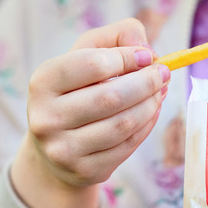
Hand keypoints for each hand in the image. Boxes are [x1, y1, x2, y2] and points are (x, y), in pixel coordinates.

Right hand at [11, 18, 170, 207]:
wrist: (55, 149)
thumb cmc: (77, 91)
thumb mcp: (87, 56)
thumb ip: (116, 37)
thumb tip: (145, 46)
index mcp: (43, 82)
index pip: (92, 64)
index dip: (127, 57)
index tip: (148, 56)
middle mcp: (46, 117)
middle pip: (111, 96)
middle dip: (146, 82)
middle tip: (164, 74)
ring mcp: (64, 149)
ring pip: (123, 124)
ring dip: (151, 105)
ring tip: (160, 92)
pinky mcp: (85, 170)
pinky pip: (127, 146)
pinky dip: (146, 126)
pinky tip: (151, 113)